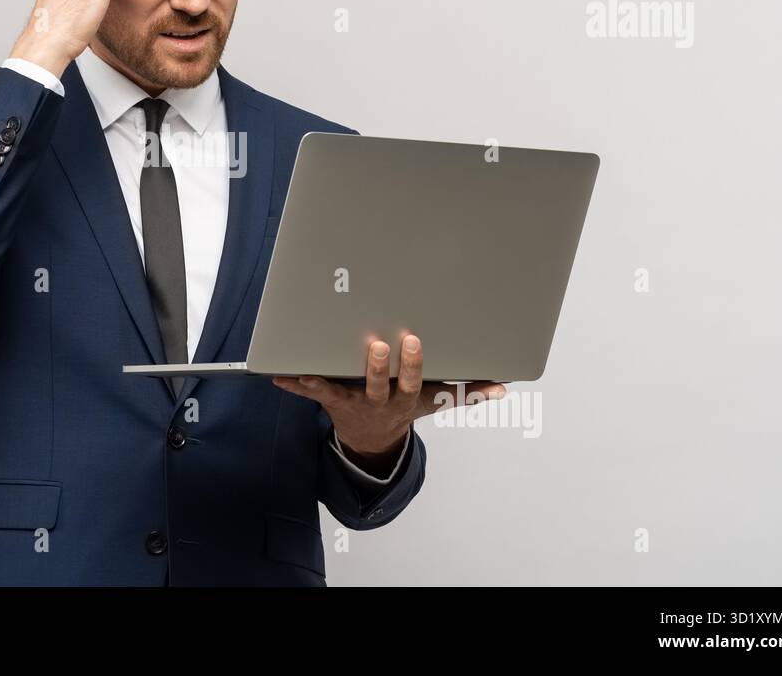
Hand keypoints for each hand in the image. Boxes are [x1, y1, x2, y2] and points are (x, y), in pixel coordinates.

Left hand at [272, 333, 506, 469]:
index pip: (414, 381)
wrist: (374, 441)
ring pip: (341, 390)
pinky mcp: (332, 403)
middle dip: (378, 367)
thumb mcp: (436, 402)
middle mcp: (380, 402)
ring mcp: (354, 403)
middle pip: (379, 385)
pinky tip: (278, 375)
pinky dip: (295, 385)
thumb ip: (467, 393)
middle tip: (377, 345)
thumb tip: (503, 388)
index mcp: (406, 398)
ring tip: (313, 368)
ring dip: (327, 379)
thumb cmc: (405, 406)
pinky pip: (312, 394)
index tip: (414, 340)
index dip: (414, 364)